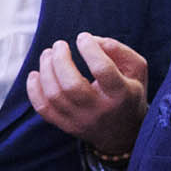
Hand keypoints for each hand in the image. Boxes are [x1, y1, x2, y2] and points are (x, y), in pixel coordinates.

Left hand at [27, 33, 149, 156]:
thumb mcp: (136, 70)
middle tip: (59, 44)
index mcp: (120, 94)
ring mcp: (80, 120)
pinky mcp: (66, 126)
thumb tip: (92, 40)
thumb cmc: (128, 94)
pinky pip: (42, 108)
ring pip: (54, 96)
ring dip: (46, 70)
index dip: (89, 49)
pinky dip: (33, 89)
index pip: (102, 69)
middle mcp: (99, 110)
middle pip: (71, 85)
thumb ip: (118, 50)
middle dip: (60, 60)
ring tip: (48, 54)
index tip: (83, 37)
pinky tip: (35, 74)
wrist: (123, 133)